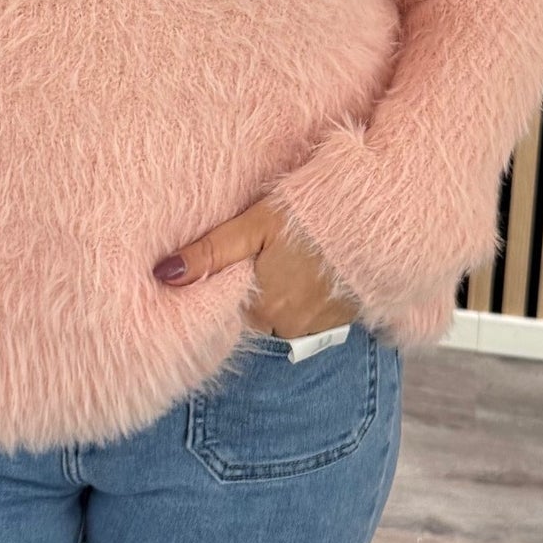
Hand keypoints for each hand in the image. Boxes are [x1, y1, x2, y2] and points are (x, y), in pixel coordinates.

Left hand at [152, 198, 361, 339]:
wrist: (379, 223)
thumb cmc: (311, 216)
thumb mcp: (254, 225)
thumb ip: (210, 252)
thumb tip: (164, 275)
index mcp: (259, 306)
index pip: (227, 309)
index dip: (225, 288)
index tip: (231, 269)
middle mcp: (284, 325)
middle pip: (254, 316)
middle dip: (253, 293)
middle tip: (262, 259)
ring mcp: (314, 327)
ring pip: (280, 318)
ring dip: (280, 299)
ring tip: (288, 264)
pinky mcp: (340, 321)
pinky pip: (309, 320)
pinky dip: (305, 302)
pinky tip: (310, 275)